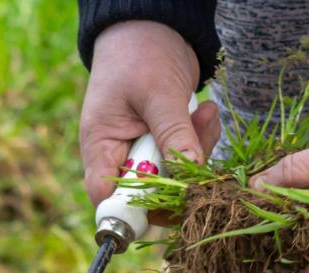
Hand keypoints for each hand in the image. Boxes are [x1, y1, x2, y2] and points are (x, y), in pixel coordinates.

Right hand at [81, 21, 221, 208]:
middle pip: (148, 193)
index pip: (107, 197)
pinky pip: (188, 159)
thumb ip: (173, 133)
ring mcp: (145, 151)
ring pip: (174, 177)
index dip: (132, 209)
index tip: (168, 200)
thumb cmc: (140, 53)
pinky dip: (202, 140)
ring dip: (197, 152)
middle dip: (179, 174)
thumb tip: (190, 172)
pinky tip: (206, 112)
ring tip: (205, 114)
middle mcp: (120, 155)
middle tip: (199, 139)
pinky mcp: (166, 143)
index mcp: (102, 146)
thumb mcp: (157, 93)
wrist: (154, 26)